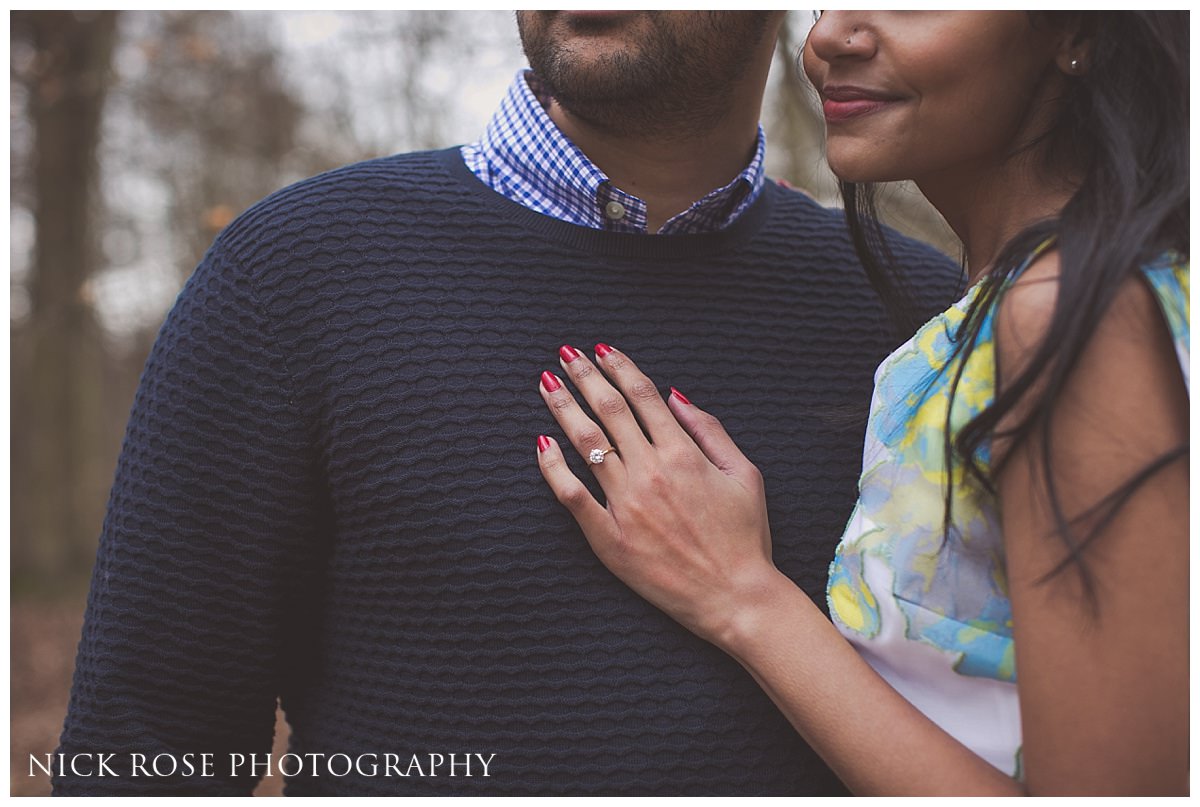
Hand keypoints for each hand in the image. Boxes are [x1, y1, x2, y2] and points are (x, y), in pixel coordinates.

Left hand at [535, 343, 787, 647]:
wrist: (734, 596)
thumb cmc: (745, 537)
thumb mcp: (744, 473)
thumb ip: (710, 430)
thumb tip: (676, 396)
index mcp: (683, 453)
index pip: (642, 396)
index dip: (619, 366)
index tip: (601, 349)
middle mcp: (650, 472)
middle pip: (608, 410)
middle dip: (584, 376)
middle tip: (564, 354)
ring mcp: (625, 504)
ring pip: (586, 444)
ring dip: (563, 408)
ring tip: (547, 384)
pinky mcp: (608, 537)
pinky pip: (571, 495)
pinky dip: (553, 467)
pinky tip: (541, 444)